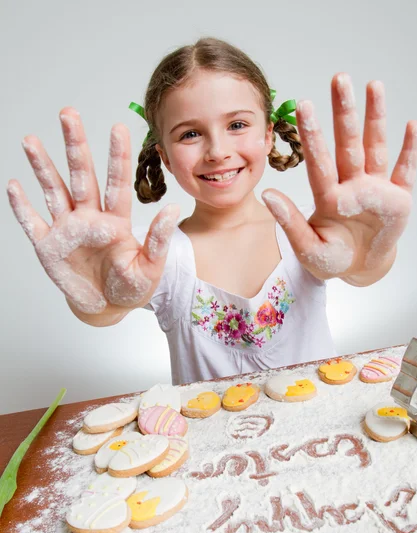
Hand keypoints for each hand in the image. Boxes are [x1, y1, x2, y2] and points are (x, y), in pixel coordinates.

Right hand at [7, 108, 178, 319]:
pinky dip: (22, 207)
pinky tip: (14, 185)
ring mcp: (66, 229)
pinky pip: (32, 222)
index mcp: (115, 220)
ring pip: (54, 191)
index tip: (118, 127)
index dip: (116, 156)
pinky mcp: (48, 245)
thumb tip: (173, 209)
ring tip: (31, 140)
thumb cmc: (131, 286)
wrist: (107, 307)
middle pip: (81, 176)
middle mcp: (89, 217)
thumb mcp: (150, 266)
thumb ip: (158, 239)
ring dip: (43, 167)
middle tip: (69, 113)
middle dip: (75, 146)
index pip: (116, 182)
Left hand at [262, 73, 416, 284]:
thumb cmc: (331, 258)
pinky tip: (411, 126)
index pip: (319, 161)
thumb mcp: (308, 247)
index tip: (303, 106)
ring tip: (373, 85)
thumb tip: (268, 195)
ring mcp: (376, 189)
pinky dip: (410, 151)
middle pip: (348, 143)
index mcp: (328, 196)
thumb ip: (291, 222)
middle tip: (340, 78)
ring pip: (375, 147)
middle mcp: (351, 185)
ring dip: (375, 118)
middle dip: (344, 112)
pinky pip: (405, 171)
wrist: (360, 269)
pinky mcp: (398, 199)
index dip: (312, 135)